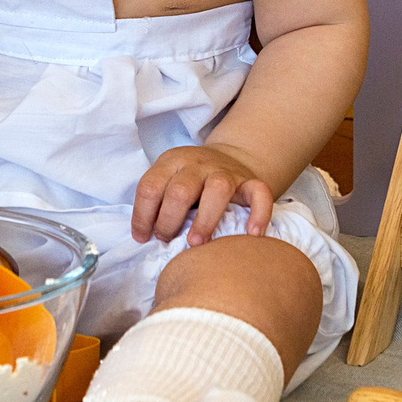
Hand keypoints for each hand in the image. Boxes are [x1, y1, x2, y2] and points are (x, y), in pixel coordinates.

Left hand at [133, 145, 274, 246]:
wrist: (231, 158)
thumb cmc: (192, 182)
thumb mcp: (169, 180)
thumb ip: (158, 202)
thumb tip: (144, 238)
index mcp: (172, 162)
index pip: (150, 187)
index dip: (142, 216)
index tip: (143, 238)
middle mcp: (198, 164)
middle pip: (180, 191)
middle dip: (169, 221)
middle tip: (167, 240)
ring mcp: (226, 171)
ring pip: (218, 189)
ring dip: (204, 220)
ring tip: (196, 243)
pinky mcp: (251, 181)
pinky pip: (259, 193)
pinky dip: (258, 214)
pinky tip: (252, 235)